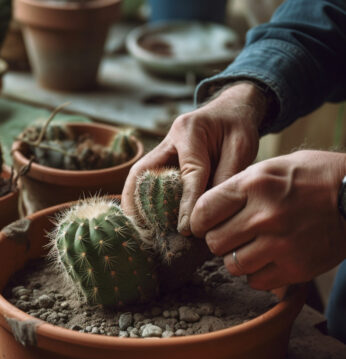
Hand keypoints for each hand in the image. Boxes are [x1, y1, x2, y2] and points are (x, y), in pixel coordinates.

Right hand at [121, 82, 267, 233]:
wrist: (231, 109)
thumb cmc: (237, 127)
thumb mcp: (241, 149)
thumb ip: (226, 177)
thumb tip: (210, 211)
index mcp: (191, 131)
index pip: (189, 173)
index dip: (187, 203)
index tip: (187, 228)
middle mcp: (170, 139)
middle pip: (144, 172)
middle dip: (139, 202)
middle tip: (143, 231)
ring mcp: (162, 148)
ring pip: (140, 176)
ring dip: (135, 202)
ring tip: (138, 229)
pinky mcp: (162, 158)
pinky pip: (146, 179)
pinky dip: (143, 198)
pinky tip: (145, 219)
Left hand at [192, 150, 345, 289]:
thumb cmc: (316, 177)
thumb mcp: (275, 166)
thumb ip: (240, 185)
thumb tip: (207, 208)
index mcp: (255, 184)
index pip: (203, 211)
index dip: (198, 221)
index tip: (202, 224)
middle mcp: (265, 215)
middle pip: (214, 241)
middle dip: (218, 239)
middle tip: (231, 235)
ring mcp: (281, 244)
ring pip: (232, 264)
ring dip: (237, 258)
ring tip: (252, 247)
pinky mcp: (296, 268)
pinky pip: (256, 281)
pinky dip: (257, 273)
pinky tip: (268, 259)